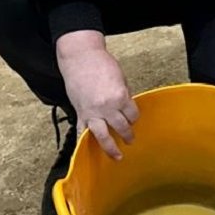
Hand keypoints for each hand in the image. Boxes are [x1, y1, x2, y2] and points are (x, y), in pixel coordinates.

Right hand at [56, 30, 137, 159]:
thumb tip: (126, 108)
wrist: (81, 58)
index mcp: (120, 97)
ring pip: (102, 135)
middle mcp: (106, 107)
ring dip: (110, 147)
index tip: (134, 120)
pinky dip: (84, 141)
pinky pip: (82, 131)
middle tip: (130, 140)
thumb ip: (124, 95)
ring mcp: (92, 112)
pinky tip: (88, 149)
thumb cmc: (102, 64)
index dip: (134, 118)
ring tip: (116, 155)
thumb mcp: (121, 79)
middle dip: (127, 135)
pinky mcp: (80, 112)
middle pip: (121, 127)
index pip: (132, 114)